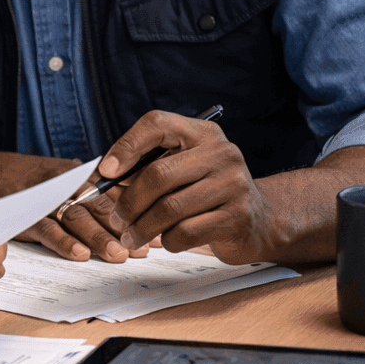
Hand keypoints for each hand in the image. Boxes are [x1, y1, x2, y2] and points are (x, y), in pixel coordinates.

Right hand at [15, 179, 153, 262]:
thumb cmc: (33, 181)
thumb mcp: (67, 179)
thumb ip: (96, 193)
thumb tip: (136, 216)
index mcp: (80, 177)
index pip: (114, 195)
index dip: (138, 214)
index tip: (157, 234)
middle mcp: (65, 185)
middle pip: (98, 206)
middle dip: (123, 229)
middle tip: (143, 249)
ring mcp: (44, 199)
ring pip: (76, 217)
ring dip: (98, 237)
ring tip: (117, 255)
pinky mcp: (24, 213)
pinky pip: (46, 228)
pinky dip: (63, 241)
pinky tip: (79, 254)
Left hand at [101, 110, 273, 263]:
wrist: (260, 219)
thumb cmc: (207, 191)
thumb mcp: (184, 167)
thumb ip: (150, 164)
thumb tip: (104, 176)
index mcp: (203, 133)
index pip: (157, 123)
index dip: (126, 146)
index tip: (105, 172)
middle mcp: (222, 154)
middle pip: (158, 174)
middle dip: (129, 201)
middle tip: (116, 218)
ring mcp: (233, 185)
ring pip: (168, 208)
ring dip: (141, 227)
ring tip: (131, 235)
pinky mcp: (237, 217)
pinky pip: (185, 232)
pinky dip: (167, 240)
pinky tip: (166, 240)